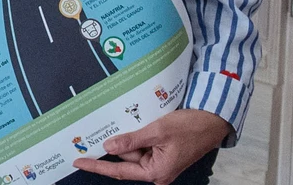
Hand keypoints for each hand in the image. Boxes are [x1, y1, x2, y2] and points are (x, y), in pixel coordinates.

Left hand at [73, 109, 231, 182]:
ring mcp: (161, 162)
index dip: (97, 166)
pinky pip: (144, 145)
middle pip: (127, 158)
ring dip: (130, 136)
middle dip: (117, 143)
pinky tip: (136, 123)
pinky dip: (138, 135)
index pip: (119, 171)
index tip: (78, 161)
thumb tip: (109, 147)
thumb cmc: (190, 127)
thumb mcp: (157, 131)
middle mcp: (157, 171)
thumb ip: (131, 140)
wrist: (213, 120)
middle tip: (100, 130)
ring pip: (134, 150)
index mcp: (156, 172)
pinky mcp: (164, 152)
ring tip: (135, 121)